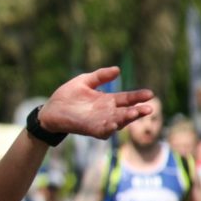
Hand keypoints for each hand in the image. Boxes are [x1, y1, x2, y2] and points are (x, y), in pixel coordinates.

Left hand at [39, 67, 153, 137]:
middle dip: (137, 111)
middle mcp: (107, 112)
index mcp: (107, 100)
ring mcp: (99, 122)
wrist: (50, 110)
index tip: (150, 94)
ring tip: (134, 114)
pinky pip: (103, 131)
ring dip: (126, 119)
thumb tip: (118, 69)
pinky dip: (109, 128)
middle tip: (148, 108)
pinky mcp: (90, 129)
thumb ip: (100, 76)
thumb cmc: (67, 96)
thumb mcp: (84, 81)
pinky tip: (115, 123)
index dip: (138, 97)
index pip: (127, 99)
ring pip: (118, 122)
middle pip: (126, 112)